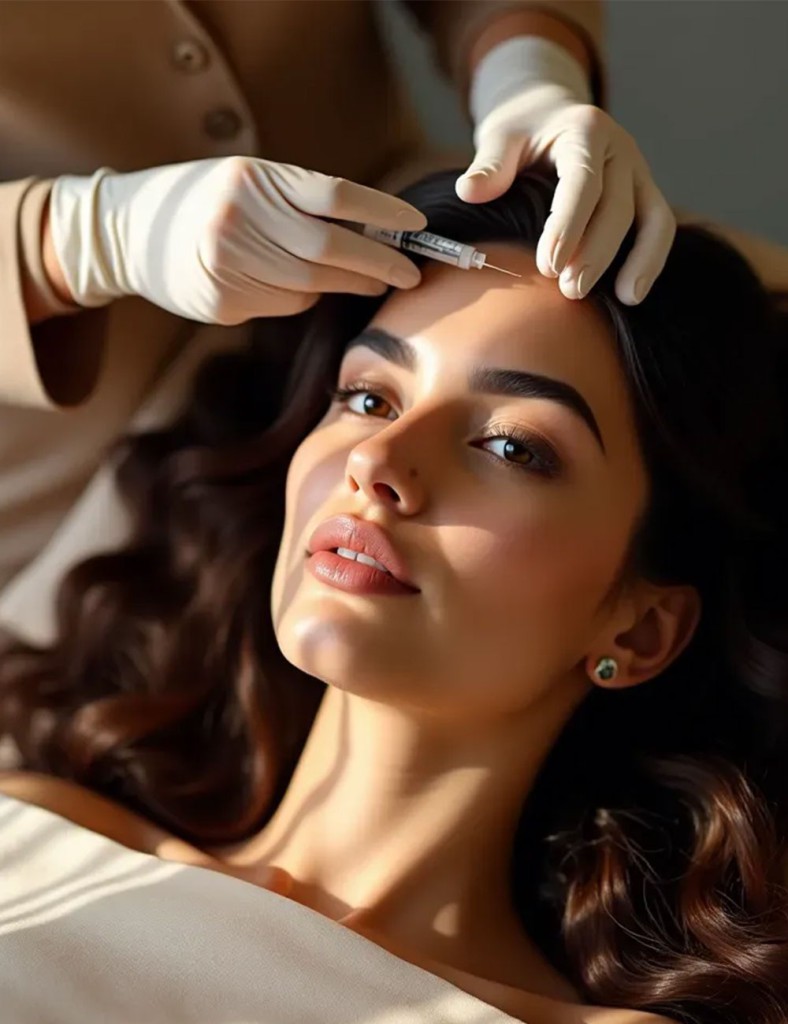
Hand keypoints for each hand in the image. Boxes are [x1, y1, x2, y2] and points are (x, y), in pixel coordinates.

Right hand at [48, 158, 426, 322]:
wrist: (132, 233)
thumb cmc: (205, 199)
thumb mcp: (249, 179)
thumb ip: (301, 199)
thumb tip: (372, 232)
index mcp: (254, 179)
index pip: (335, 197)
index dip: (382, 215)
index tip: (415, 226)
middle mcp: (239, 219)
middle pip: (330, 249)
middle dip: (377, 264)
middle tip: (408, 273)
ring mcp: (228, 264)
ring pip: (310, 285)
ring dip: (346, 284)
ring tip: (369, 280)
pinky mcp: (223, 302)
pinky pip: (285, 305)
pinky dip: (305, 298)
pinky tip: (302, 286)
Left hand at [456, 37, 674, 305]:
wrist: (550, 112)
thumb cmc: (523, 130)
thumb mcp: (502, 135)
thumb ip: (489, 164)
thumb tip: (469, 192)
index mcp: (585, 129)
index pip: (582, 181)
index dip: (568, 225)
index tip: (549, 265)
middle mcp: (619, 149)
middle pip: (617, 205)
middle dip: (596, 252)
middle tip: (571, 291)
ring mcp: (637, 172)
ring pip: (651, 218)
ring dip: (635, 261)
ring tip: (617, 300)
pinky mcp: (644, 193)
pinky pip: (658, 227)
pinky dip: (650, 260)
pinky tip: (632, 295)